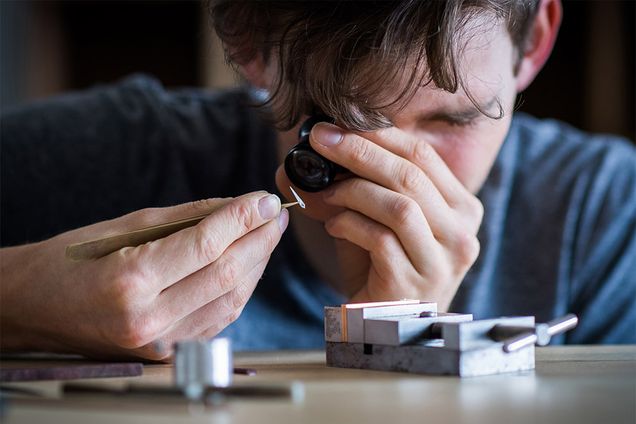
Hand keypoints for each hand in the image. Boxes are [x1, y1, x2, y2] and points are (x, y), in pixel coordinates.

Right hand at [0, 192, 287, 359]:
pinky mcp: (167, 352)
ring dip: (256, 265)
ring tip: (267, 234)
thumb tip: (236, 207)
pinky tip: (248, 265)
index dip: (243, 219)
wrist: (33, 308)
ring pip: (230, 300)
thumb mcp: (125, 226)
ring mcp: (160, 343)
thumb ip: (187, 218)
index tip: (265, 200)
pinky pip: (218, 319)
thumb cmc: (71, 260)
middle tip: (276, 214)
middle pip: (226, 275)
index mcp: (132, 282)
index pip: (206, 246)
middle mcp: (150, 319)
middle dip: (259, 240)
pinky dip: (239, 290)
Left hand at [279, 123, 482, 310]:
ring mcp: (442, 262)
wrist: (385, 322)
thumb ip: (357, 184)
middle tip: (320, 140)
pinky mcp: (414, 285)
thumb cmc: (383, 264)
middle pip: (410, 177)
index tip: (337, 124)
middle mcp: (462, 234)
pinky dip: (349, 225)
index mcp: (461, 208)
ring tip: (324, 192)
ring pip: (399, 207)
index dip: (378, 134)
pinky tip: (334, 226)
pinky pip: (380, 241)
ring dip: (352, 191)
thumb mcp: (376, 217)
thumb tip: (312, 149)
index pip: (423, 156)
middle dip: (360, 152)